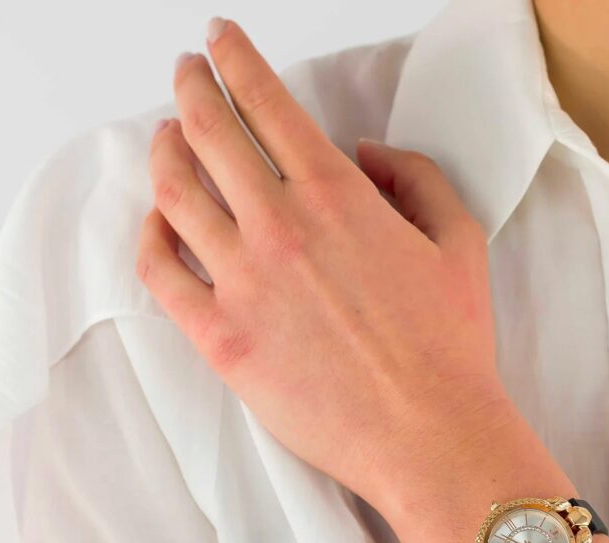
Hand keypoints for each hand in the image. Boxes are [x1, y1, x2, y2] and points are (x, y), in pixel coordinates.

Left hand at [136, 18, 514, 512]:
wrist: (429, 434)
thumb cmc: (451, 348)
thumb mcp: (459, 242)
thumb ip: (415, 179)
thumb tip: (367, 154)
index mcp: (336, 195)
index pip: (266, 102)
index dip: (235, 59)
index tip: (220, 41)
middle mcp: (279, 227)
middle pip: (208, 132)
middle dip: (190, 88)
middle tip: (186, 74)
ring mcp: (242, 283)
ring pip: (173, 193)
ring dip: (163, 152)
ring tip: (166, 139)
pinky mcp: (221, 339)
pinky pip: (159, 273)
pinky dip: (149, 236)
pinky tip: (156, 224)